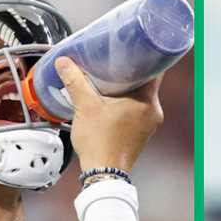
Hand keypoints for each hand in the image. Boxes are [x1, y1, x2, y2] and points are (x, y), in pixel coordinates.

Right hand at [57, 57, 163, 172]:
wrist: (103, 173)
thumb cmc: (100, 144)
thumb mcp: (85, 106)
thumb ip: (75, 81)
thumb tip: (64, 63)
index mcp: (148, 102)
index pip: (156, 69)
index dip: (144, 55)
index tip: (133, 46)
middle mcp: (154, 112)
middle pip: (147, 82)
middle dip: (131, 70)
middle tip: (115, 59)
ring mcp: (149, 124)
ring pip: (141, 97)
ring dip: (128, 87)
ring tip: (111, 78)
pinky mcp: (141, 133)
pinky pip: (137, 110)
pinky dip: (127, 102)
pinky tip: (111, 99)